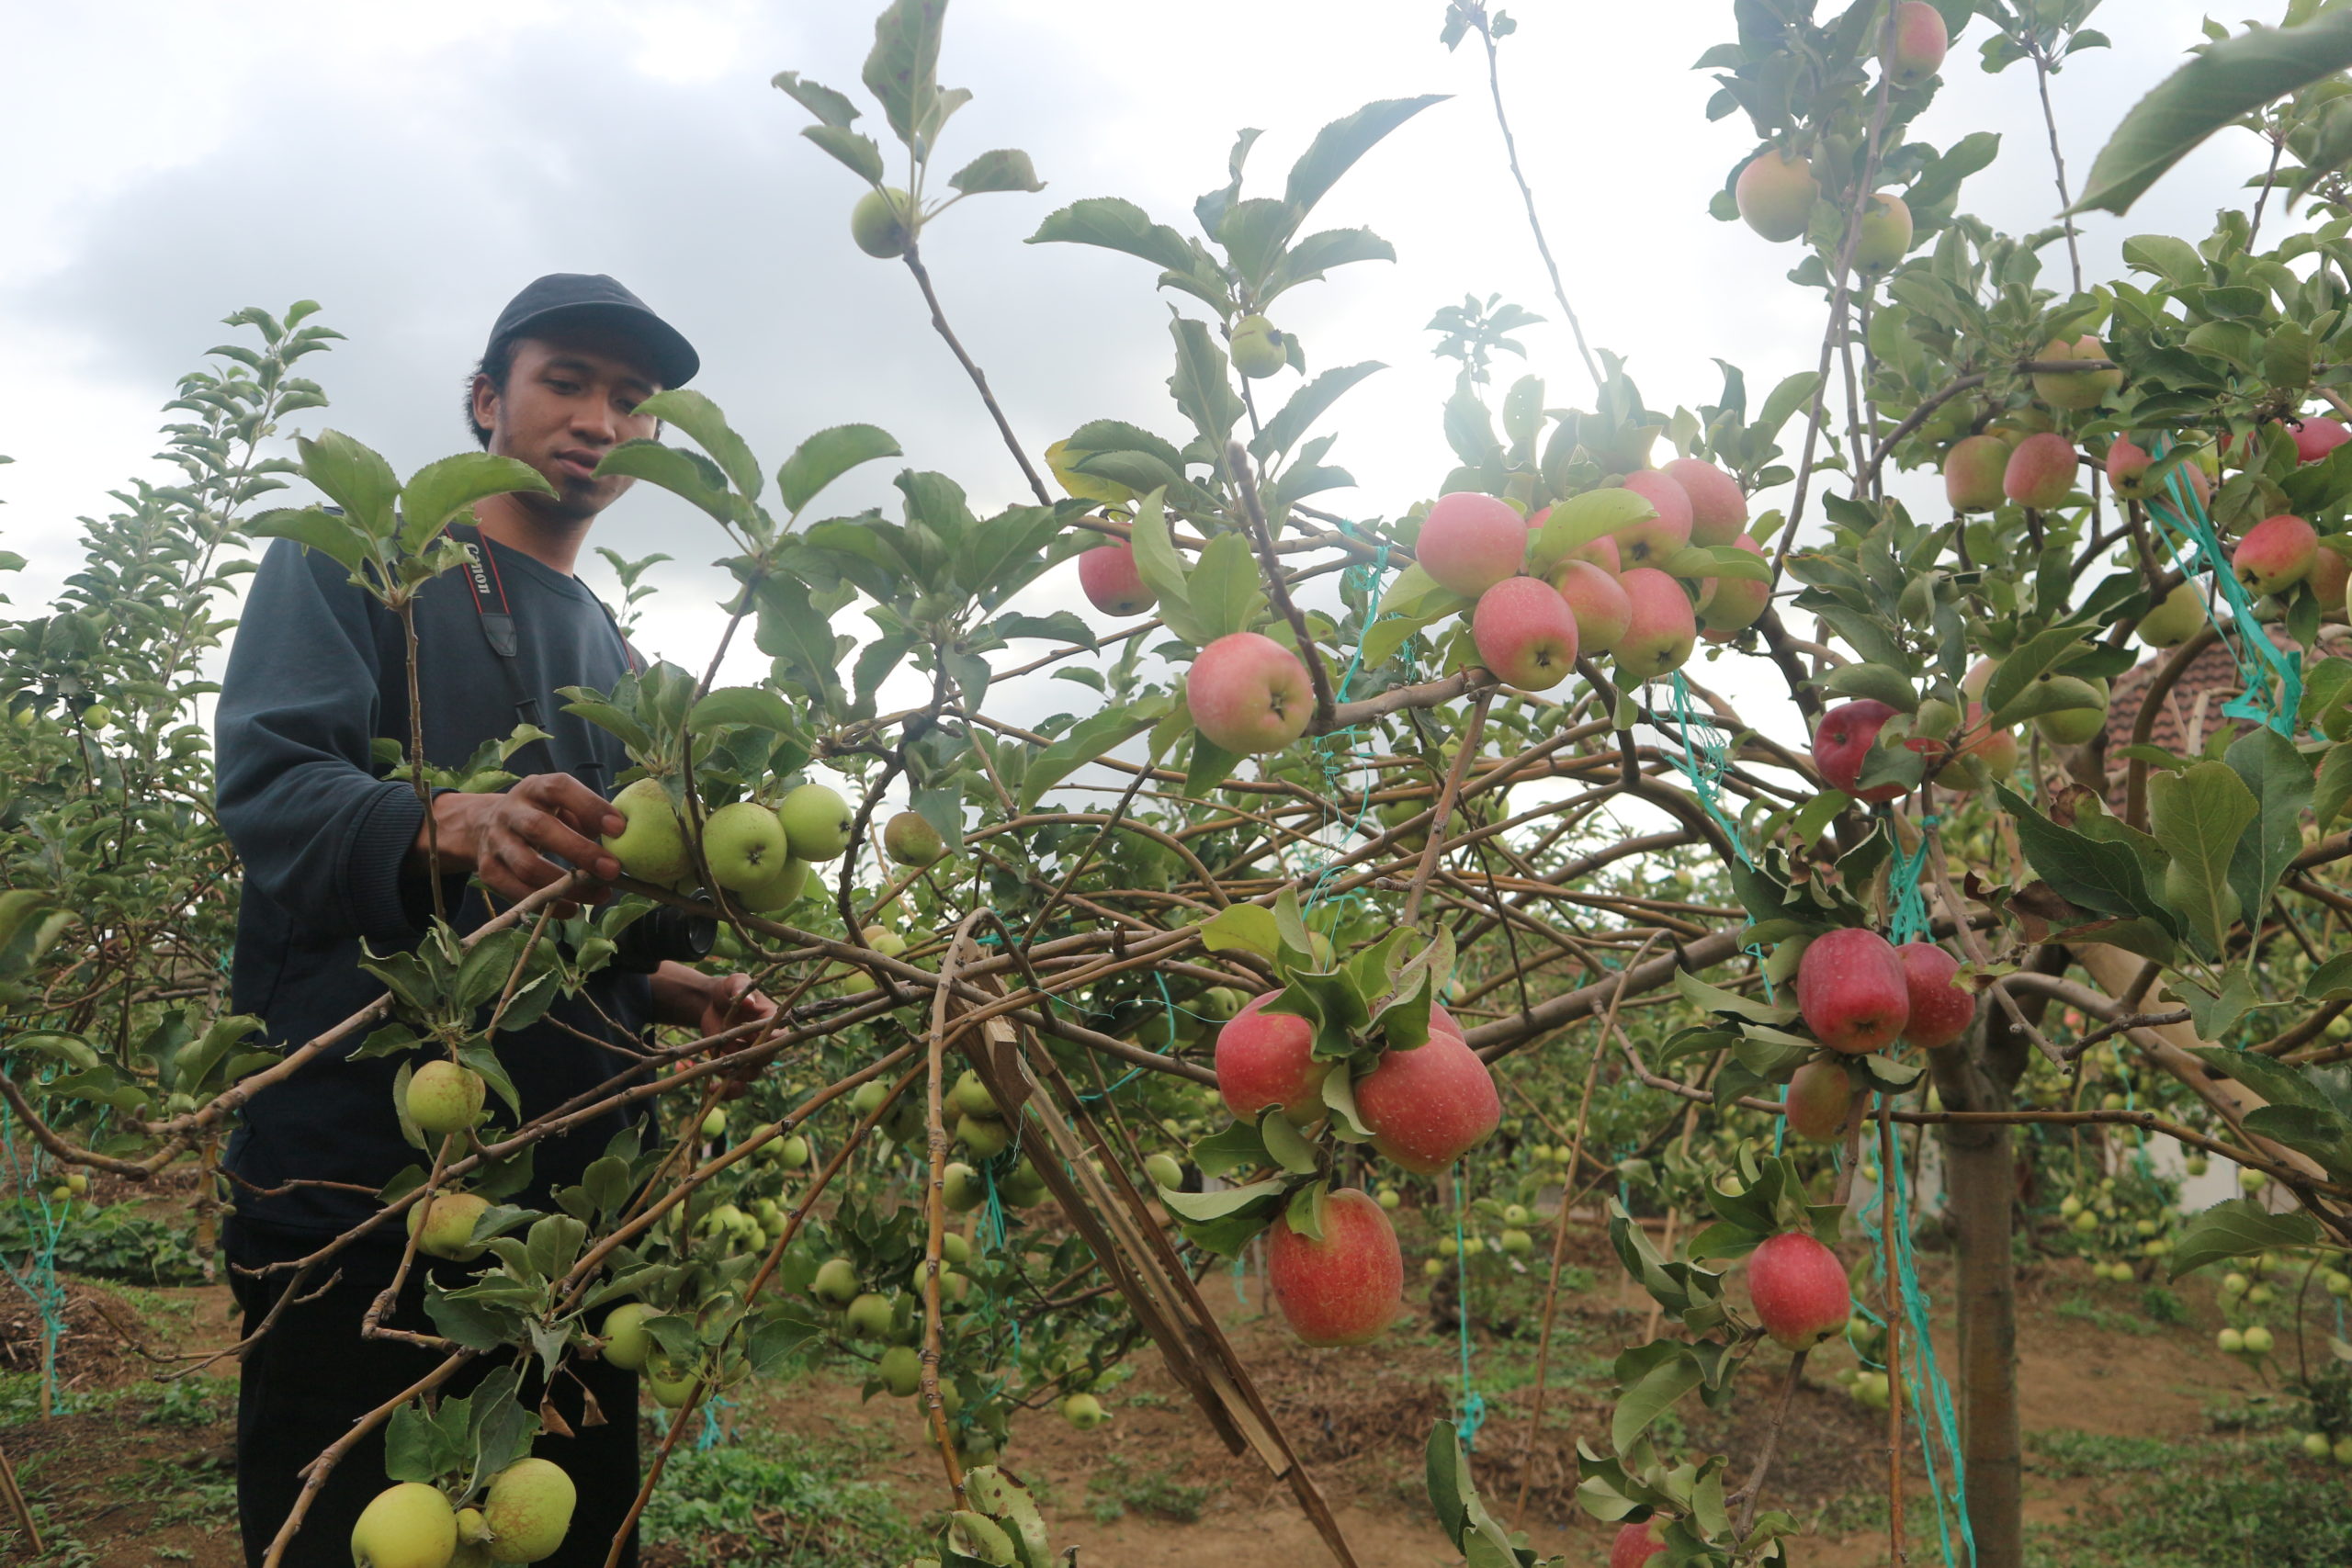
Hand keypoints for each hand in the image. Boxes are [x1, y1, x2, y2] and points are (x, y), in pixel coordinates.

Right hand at [409, 773, 624, 916]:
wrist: (484, 825)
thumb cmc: (541, 814)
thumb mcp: (562, 805)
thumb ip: (588, 817)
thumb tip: (621, 841)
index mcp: (534, 788)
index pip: (559, 788)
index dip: (590, 806)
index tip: (619, 829)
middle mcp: (510, 812)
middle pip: (540, 828)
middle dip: (580, 851)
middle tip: (613, 870)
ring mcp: (496, 842)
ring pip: (527, 866)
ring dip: (567, 885)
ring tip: (600, 894)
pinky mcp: (488, 870)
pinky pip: (516, 891)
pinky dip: (547, 904)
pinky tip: (573, 908)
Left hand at [657, 966, 778, 1099]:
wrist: (713, 1004)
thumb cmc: (729, 990)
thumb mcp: (735, 983)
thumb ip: (741, 988)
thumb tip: (749, 1002)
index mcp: (774, 1022)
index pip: (779, 1036)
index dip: (770, 1040)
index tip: (754, 1037)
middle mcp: (767, 1043)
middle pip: (766, 1059)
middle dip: (748, 1057)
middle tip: (729, 1049)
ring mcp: (751, 1057)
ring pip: (750, 1075)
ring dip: (733, 1071)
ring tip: (716, 1059)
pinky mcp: (736, 1066)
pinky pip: (738, 1087)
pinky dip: (726, 1092)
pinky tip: (710, 1089)